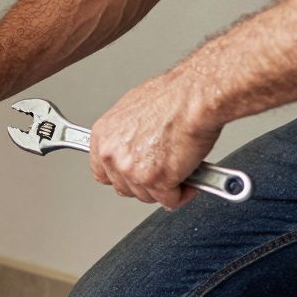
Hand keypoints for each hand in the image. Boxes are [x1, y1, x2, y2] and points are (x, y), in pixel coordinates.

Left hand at [89, 70, 220, 208]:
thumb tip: (135, 147)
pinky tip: (189, 176)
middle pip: (123, 187)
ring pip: (146, 196)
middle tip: (164, 171)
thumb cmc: (173, 97)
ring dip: (165, 188)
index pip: (101, 172)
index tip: (133, 176)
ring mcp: (131, 170)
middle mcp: (112, 154)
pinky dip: (182, 193)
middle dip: (146, 184)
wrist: (195, 97)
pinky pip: (169, 200)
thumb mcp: (135, 110)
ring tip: (180, 169)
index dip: (121, 177)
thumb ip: (128, 135)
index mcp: (103, 135)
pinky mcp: (155, 180)